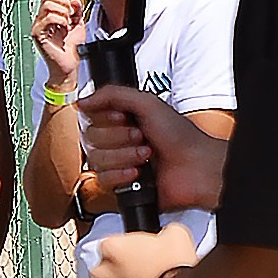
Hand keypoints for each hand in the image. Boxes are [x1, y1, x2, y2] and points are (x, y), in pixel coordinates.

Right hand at [30, 0, 88, 93]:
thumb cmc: (71, 48)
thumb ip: (76, 10)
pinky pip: (47, 18)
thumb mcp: (78, 24)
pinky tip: (64, 26)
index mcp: (50, 16)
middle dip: (63, 1)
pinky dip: (59, 19)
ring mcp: (39, 27)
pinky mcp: (38, 34)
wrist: (68, 65)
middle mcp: (42, 20)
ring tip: (68, 20)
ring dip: (62, 10)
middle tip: (71, 11)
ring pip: (47, 5)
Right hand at [79, 84, 228, 217]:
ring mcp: (119, 162)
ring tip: (146, 155)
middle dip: (118, 138)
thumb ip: (113, 94)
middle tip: (141, 137)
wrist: (195, 167)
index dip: (105, 119)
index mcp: (123, 119)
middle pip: (91, 138)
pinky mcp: (121, 183)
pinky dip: (121, 175)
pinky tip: (138, 173)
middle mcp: (118, 139)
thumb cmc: (179, 136)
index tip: (123, 118)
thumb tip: (83, 101)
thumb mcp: (147, 103)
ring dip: (124, 156)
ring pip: (97, 160)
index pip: (91, 117)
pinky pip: (103, 180)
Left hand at [90, 223, 197, 277]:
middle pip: (108, 270)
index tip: (143, 254)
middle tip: (146, 275)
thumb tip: (166, 236)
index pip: (113, 245)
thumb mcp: (176, 234)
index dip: (130, 249)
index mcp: (110, 249)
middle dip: (123, 273)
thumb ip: (162, 232)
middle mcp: (101, 275)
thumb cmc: (176, 269)